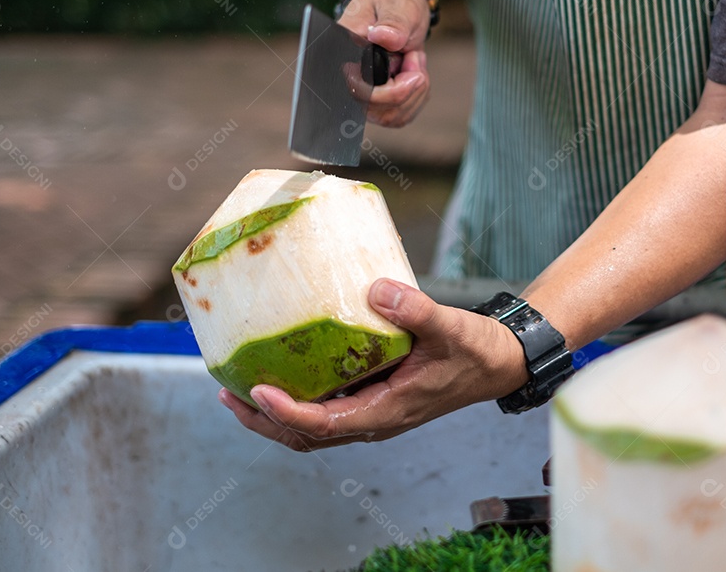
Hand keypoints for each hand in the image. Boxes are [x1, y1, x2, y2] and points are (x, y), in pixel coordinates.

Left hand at [219, 278, 528, 450]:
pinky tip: (281, 371)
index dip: (287, 413)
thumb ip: (417, 310)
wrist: (497, 363)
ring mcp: (372, 412)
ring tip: (238, 389)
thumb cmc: (476, 351)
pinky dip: (295, 400)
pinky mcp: (373, 398)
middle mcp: (374, 419)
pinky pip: (325, 409)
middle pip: (306, 436)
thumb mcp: (451, 328)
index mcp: (389, 411)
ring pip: (312, 428)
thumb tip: (376, 290)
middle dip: (263, 421)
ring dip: (273, 415)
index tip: (257, 391)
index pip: (326, 424)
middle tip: (228, 392)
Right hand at [338, 0, 430, 127]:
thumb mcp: (399, 5)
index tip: (415, 69)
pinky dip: (416, 97)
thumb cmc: (394, 4)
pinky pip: (400, 117)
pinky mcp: (377, 104)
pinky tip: (413, 73)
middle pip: (378, 110)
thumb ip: (394, 21)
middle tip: (416, 56)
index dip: (390, 91)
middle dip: (409, 87)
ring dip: (415, 92)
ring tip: (413, 59)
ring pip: (392, 117)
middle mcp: (347, 79)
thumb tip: (382, 36)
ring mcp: (361, 95)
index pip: (358, 90)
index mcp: (344, 53)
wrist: (397, 10)